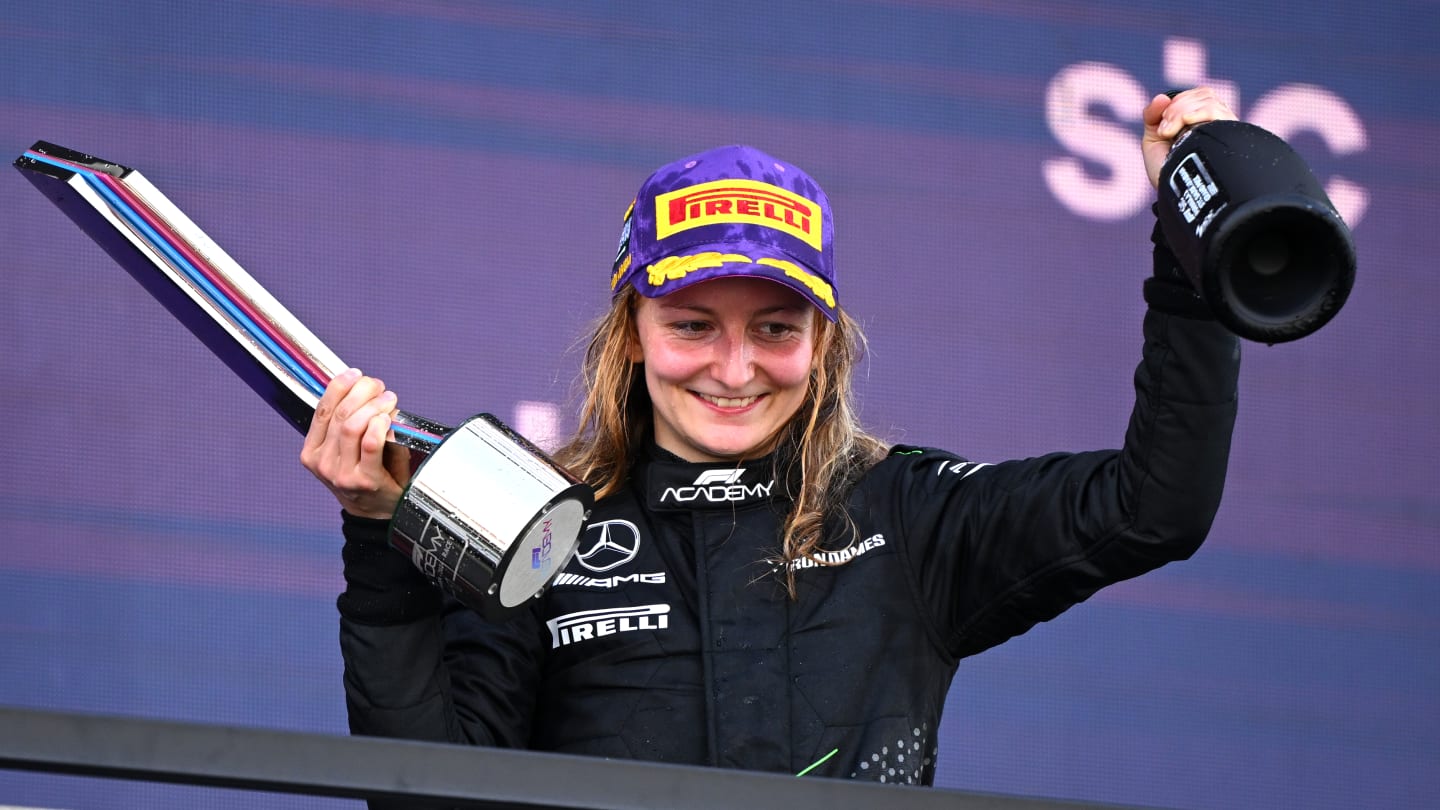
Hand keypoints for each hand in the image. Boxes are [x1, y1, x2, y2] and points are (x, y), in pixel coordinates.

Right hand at [300, 368, 411, 518]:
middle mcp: (322, 463)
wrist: (379, 514)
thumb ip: (351, 422)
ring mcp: (340, 473)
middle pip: (339, 415)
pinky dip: (380, 425)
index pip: (322, 411)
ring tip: (389, 400)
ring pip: (352, 426)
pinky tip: (388, 418)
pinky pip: (370, 443)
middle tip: (379, 386)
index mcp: (313, 452)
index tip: (356, 374)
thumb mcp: (350, 449)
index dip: (339, 387)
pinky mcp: (363, 480)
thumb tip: (364, 388)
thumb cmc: (369, 475)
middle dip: (361, 392)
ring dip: (374, 406)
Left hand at [1142, 87, 1238, 189]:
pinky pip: (1216, 110)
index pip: (1198, 95)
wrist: (1175, 196)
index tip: (1161, 124)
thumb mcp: (1152, 140)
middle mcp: (1218, 123)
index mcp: (1202, 121)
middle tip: (1164, 131)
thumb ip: (1152, 115)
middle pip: (1204, 94)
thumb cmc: (1167, 173)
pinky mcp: (1229, 136)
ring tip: (1168, 134)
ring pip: (1209, 100)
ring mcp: (1225, 129)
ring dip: (1181, 111)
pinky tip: (1181, 128)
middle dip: (1177, 106)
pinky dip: (1193, 112)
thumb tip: (1162, 96)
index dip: (1177, 101)